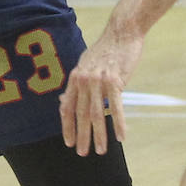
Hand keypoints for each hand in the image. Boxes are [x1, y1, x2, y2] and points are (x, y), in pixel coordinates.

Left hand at [59, 29, 142, 156]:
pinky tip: (122, 137)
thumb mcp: (85, 64)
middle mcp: (84, 80)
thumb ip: (76, 84)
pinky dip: (119, 123)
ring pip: (98, 114)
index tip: (69, 142)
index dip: (67, 126)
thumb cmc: (105, 49)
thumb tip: (63, 101)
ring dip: (99, 135)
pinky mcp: (115, 80)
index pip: (67, 107)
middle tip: (83, 153)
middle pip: (81, 114)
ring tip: (100, 150)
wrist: (122, 31)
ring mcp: (99, 80)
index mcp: (75, 77)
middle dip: (81, 136)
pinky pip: (117, 106)